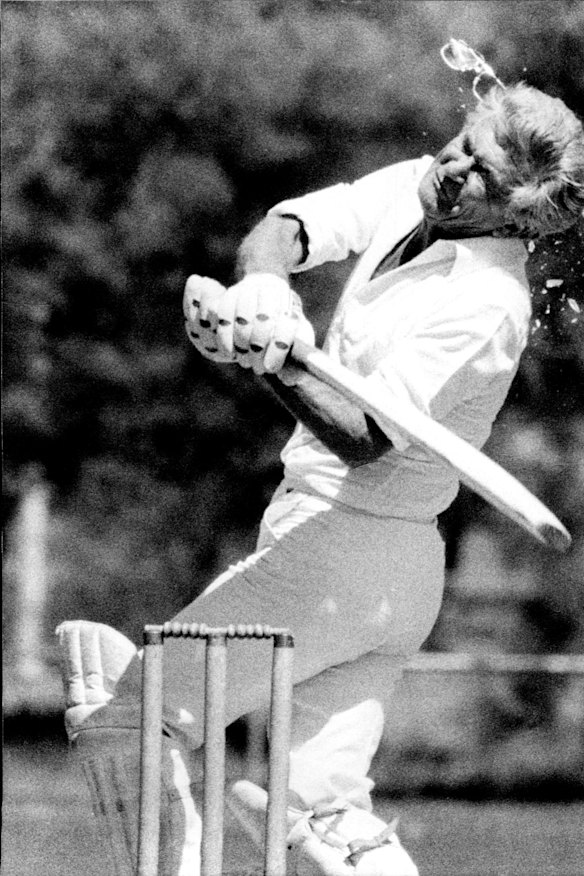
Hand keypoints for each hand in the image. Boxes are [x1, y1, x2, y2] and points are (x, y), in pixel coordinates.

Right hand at [183, 273, 313, 374]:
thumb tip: (290, 380)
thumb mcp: (296, 337)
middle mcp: (270, 292)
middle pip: (262, 324)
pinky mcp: (229, 296)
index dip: (277, 350)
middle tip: (257, 368)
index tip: (271, 368)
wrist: (266, 294)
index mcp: (289, 303)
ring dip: (241, 347)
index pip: (285, 326)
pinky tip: (230, 352)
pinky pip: (222, 318)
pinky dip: (225, 339)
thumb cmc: (283, 324)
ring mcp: (248, 291)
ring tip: (245, 361)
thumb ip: (297, 358)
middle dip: (258, 351)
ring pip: (241, 321)